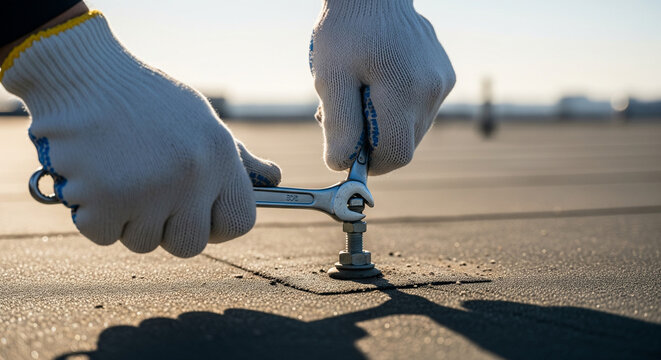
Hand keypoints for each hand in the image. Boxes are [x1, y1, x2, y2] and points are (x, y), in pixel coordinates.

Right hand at [0, 11, 279, 256]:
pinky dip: (95, 215)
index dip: (220, 226)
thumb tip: (274, 179)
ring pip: (144, 243)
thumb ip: (236, 158)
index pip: (240, 222)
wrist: (84, 75)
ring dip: (130, 220)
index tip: (204, 219)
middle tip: (153, 202)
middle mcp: (190, 177)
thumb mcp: (201, 120)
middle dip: (171, 231)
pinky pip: (104, 235)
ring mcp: (147, 192)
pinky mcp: (103, 202)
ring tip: (122, 176)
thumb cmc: (147, 100)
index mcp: (219, 156)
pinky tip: (95, 179)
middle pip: (191, 244)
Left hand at [310, 0, 455, 174]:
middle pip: (404, 145)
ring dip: (386, 126)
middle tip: (349, 112)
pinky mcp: (445, 78)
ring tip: (362, 94)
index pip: (395, 155)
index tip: (348, 150)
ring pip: (412, 130)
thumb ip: (338, 124)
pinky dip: (398, 110)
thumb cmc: (346, 31)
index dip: (370, 162)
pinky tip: (381, 84)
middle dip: (374, 142)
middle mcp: (431, 91)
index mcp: (404, 91)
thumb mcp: (330, 77)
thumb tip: (341, 164)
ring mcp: (442, 84)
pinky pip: (420, 111)